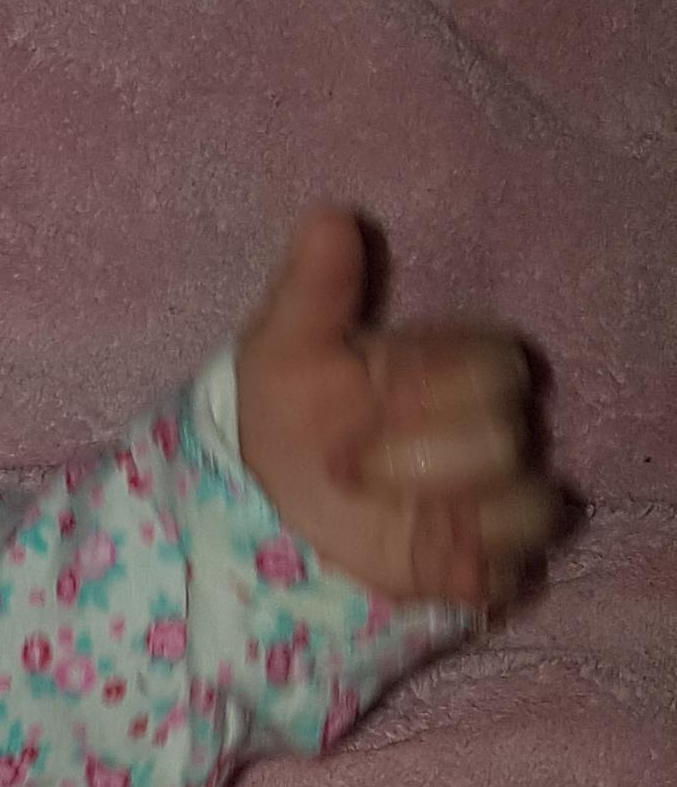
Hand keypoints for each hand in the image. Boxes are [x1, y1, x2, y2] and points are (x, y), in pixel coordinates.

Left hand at [234, 209, 568, 615]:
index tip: (353, 400)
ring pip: (531, 503)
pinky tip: (417, 559)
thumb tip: (330, 217)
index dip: (428, 385)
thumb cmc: (283, 418)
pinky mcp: (488, 568)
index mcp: (452, 369)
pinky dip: (471, 565)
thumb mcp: (283, 352)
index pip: (495, 365)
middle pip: (509, 435)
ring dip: (448, 510)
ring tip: (374, 514)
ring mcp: (493, 501)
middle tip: (346, 466)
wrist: (255, 513)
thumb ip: (315, 288)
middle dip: (420, 454)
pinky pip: (518, 569)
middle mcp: (487, 430)